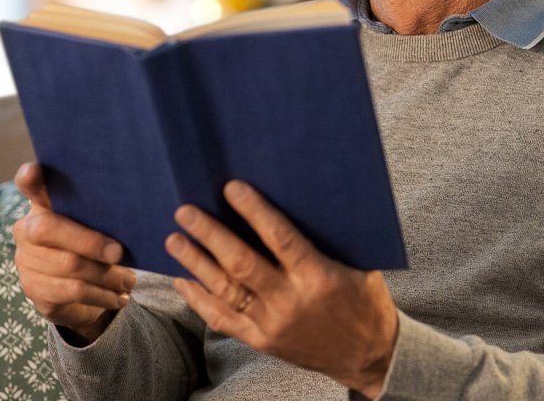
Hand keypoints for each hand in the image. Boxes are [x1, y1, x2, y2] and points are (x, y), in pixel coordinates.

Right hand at [12, 162, 136, 343]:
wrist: (83, 295)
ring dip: (105, 275)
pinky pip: (71, 291)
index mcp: (44, 205)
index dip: (29, 178)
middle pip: (48, 228)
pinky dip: (101, 295)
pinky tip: (119, 297)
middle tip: (120, 252)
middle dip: (89, 241)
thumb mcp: (101, 227)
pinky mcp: (33, 288)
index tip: (34, 170)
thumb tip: (137, 204)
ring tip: (129, 280)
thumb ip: (105, 213)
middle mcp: (26, 229)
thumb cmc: (97, 248)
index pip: (29, 185)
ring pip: (68, 264)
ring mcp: (25, 260)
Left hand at [166, 181, 398, 398]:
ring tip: (175, 239)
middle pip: (241, 263)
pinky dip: (199, 300)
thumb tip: (302, 199)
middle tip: (186, 212)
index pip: (280, 238)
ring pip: (226, 290)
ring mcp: (272, 324)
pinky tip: (182, 281)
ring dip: (196, 263)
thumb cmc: (365, 301)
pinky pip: (223, 320)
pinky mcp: (262, 341)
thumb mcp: (359, 265)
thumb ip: (328, 240)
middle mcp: (290, 301)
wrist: (369, 355)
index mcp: (318, 276)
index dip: (254, 211)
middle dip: (210, 235)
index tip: (232, 188)